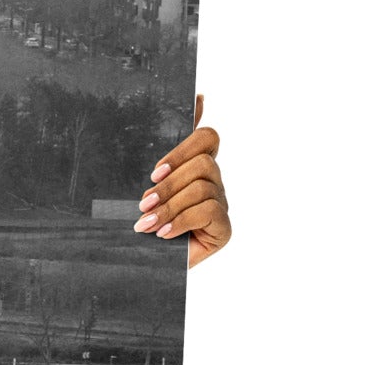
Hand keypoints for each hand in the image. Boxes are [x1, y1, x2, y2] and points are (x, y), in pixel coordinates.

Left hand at [135, 94, 229, 265]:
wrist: (140, 266)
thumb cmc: (141, 222)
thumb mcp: (142, 185)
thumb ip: (161, 151)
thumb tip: (196, 99)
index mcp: (195, 167)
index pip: (207, 138)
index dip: (184, 148)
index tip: (154, 171)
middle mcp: (213, 182)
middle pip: (204, 163)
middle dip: (168, 184)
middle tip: (143, 203)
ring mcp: (221, 204)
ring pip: (203, 187)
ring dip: (169, 206)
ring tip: (146, 224)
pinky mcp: (223, 228)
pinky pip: (210, 211)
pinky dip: (182, 221)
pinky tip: (164, 234)